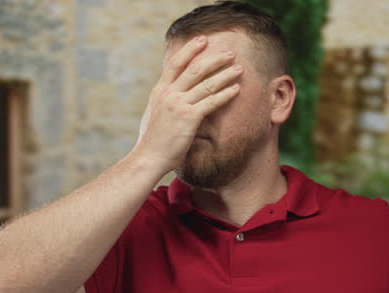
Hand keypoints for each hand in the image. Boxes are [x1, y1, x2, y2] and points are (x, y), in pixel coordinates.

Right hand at [132, 35, 243, 175]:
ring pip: (206, 84)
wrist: (149, 157)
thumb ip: (164, 100)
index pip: (176, 63)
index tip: (203, 40)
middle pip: (194, 69)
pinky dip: (225, 94)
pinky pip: (211, 102)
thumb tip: (172, 93)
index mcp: (160, 91)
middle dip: (214, 59)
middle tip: (230, 53)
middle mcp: (169, 94)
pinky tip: (236, 90)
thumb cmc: (153, 140)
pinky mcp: (189, 118)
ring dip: (225, 75)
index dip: (190, 49)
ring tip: (239, 69)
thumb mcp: (154, 113)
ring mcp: (179, 104)